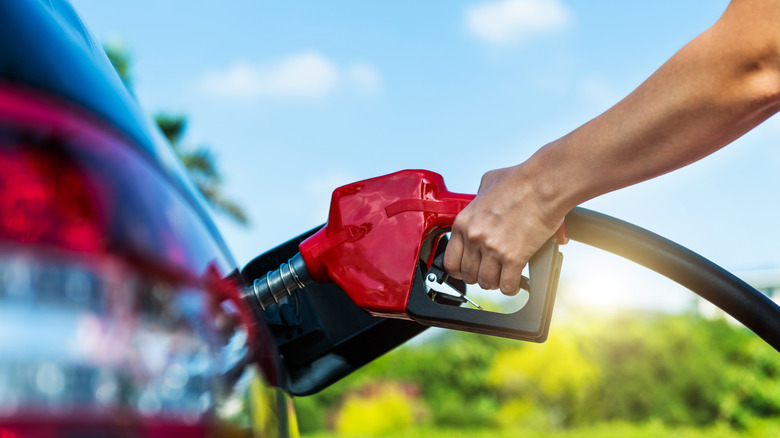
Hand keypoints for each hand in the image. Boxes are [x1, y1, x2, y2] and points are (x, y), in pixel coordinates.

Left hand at [443, 164, 564, 294]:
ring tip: (503, 277)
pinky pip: (507, 286)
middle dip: (479, 276)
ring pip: (486, 283)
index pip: (450, 261)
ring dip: (495, 283)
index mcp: (464, 222)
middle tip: (490, 272)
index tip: (468, 270)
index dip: (460, 270)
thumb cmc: (520, 180)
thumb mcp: (487, 184)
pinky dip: (512, 287)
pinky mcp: (514, 257)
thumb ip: (478, 197)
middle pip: (469, 275)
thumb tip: (482, 200)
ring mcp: (493, 249)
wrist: (544, 184)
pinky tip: (516, 281)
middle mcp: (474, 237)